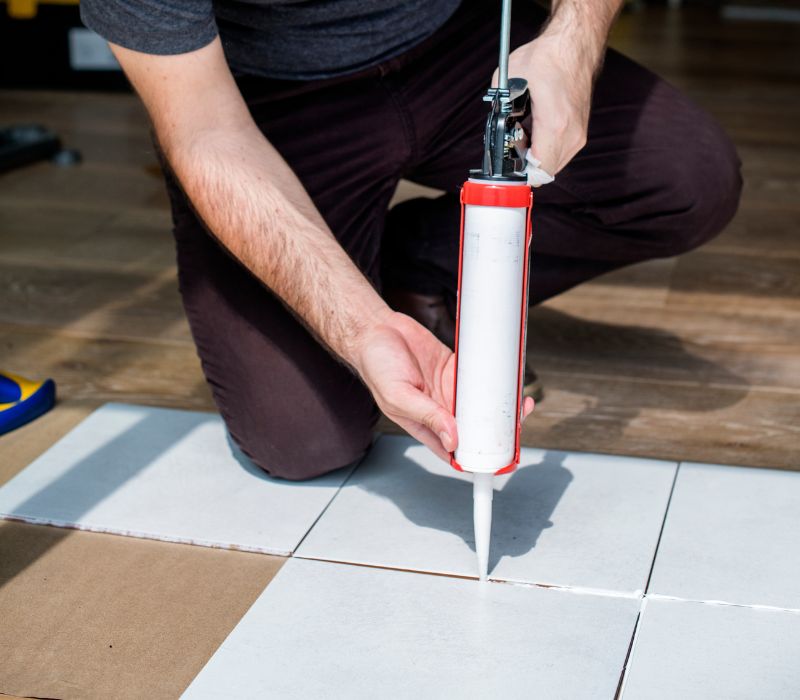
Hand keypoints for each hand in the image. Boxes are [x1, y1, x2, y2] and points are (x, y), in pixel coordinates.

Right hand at [354, 311, 533, 461]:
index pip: (454, 451)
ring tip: (520, 403)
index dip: (476, 459)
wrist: (376, 330)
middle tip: (515, 426)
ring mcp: (449, 390)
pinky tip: (506, 379)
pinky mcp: (456, 369)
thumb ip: (427, 416)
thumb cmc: (376, 365)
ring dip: (500, 405)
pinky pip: (480, 377)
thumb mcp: (398, 396)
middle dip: (497, 430)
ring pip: (482, 405)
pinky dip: (493, 379)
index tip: (496, 460)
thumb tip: (452, 439)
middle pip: (475, 429)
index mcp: (425, 425)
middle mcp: (440, 411)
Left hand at [494, 30, 595, 175]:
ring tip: (524, 136)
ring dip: (536, 157)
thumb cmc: (548, 58)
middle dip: (525, 165)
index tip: (507, 164)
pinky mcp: (580, 131)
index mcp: (554, 125)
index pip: (539, 171)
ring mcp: (579, 134)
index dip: (519, 173)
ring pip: (553, 164)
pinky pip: (560, 153)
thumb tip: (493, 125)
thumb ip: (498, 107)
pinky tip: (535, 131)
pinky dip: (546, 148)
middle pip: (545, 171)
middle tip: (513, 146)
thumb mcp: (509, 79)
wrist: (575, 45)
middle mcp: (571, 134)